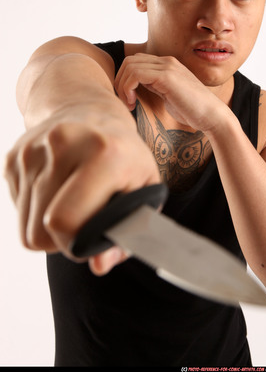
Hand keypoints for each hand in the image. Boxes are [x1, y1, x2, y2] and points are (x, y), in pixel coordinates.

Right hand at [4, 104, 159, 273]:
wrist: (88, 107)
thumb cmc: (123, 153)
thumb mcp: (144, 188)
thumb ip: (129, 233)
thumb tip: (98, 266)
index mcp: (104, 153)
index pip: (66, 222)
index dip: (77, 244)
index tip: (92, 238)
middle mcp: (64, 144)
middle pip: (39, 231)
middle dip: (62, 240)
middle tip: (84, 221)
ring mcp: (33, 148)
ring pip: (25, 227)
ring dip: (48, 226)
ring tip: (72, 201)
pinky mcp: (14, 155)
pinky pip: (18, 208)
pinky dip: (37, 209)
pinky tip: (58, 187)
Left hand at [115, 54, 226, 131]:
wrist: (212, 115)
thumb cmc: (191, 110)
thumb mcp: (168, 95)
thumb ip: (154, 87)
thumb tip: (134, 89)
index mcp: (167, 65)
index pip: (135, 62)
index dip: (125, 79)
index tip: (128, 99)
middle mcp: (166, 62)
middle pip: (129, 61)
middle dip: (120, 81)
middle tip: (126, 101)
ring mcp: (167, 67)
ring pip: (130, 65)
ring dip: (122, 85)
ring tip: (129, 103)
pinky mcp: (167, 76)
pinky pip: (136, 74)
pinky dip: (127, 88)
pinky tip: (133, 102)